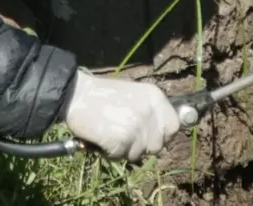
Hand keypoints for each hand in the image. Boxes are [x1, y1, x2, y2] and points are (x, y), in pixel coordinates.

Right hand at [62, 70, 179, 161]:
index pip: (174, 126)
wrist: (77, 95)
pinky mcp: (121, 141)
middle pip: (157, 145)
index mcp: (155, 97)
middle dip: (141, 146)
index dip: (163, 135)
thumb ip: (151, 112)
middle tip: (124, 135)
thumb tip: (164, 135)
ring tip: (110, 132)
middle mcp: (149, 112)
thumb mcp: (136, 95)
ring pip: (138, 154)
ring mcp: (136, 127)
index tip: (150, 136)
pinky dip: (109, 152)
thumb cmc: (104, 95)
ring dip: (124, 149)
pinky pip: (120, 157)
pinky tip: (102, 137)